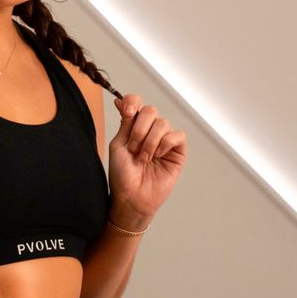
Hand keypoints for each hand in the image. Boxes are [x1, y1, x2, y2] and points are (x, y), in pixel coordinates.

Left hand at [108, 93, 186, 225]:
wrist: (131, 197)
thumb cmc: (122, 176)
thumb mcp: (118, 145)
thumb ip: (125, 123)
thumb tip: (121, 100)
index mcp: (133, 128)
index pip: (137, 103)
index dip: (133, 101)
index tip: (127, 111)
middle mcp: (150, 131)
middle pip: (150, 110)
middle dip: (139, 128)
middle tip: (133, 148)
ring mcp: (164, 141)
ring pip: (163, 123)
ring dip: (150, 141)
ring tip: (144, 158)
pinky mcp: (178, 152)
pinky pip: (177, 136)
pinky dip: (165, 143)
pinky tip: (158, 156)